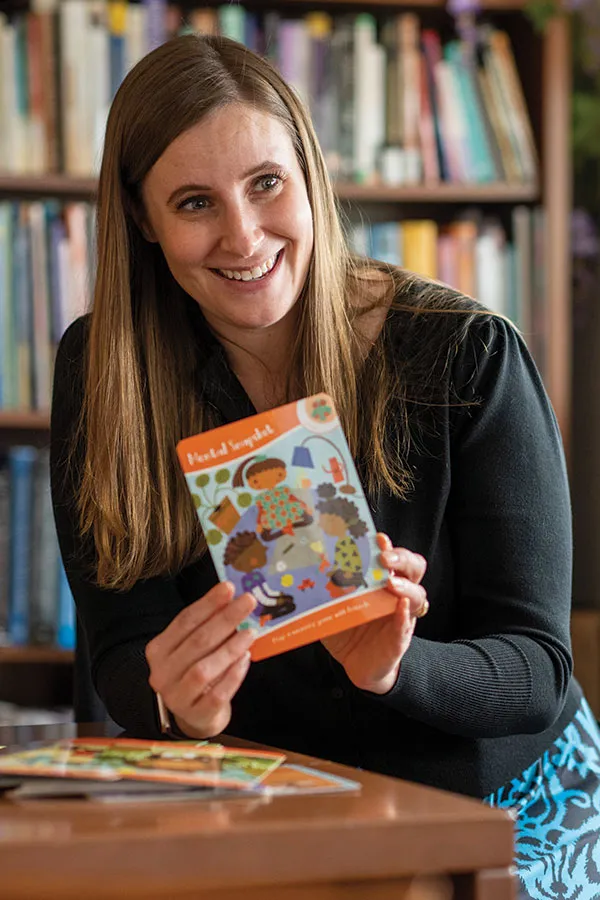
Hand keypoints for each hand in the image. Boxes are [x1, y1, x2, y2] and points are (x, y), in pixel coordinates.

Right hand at [145, 582, 255, 738]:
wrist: (195, 715)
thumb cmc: (196, 672)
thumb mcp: (194, 648)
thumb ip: (207, 626)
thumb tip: (232, 599)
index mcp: (159, 650)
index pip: (184, 621)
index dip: (208, 603)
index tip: (229, 588)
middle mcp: (162, 673)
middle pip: (196, 642)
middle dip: (225, 619)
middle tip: (248, 602)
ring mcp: (177, 697)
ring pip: (203, 669)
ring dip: (229, 648)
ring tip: (250, 632)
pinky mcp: (196, 715)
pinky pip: (217, 695)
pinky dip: (233, 676)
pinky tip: (246, 659)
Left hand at [321, 534, 427, 694]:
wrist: (357, 664)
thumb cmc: (348, 628)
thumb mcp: (334, 604)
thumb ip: (327, 587)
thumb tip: (304, 568)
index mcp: (382, 580)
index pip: (395, 557)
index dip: (389, 546)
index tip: (377, 538)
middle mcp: (397, 594)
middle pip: (414, 568)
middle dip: (401, 558)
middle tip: (384, 557)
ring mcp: (402, 616)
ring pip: (416, 596)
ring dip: (405, 586)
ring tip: (391, 582)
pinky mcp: (399, 639)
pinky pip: (405, 626)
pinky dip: (403, 616)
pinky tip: (398, 607)